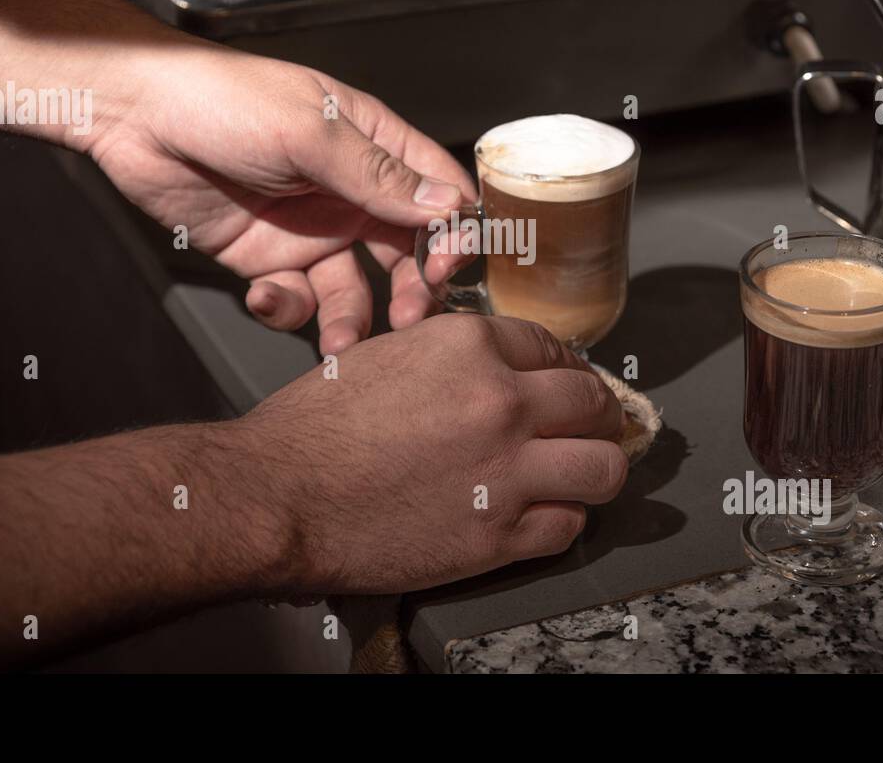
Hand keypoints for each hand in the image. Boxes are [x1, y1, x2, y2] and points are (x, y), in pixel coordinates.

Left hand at [87, 45, 475, 354]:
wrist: (134, 118)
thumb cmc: (221, 99)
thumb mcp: (309, 132)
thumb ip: (378, 175)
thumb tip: (448, 204)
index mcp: (372, 144)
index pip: (438, 191)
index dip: (453, 231)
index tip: (447, 265)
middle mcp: (349, 193)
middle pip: (407, 251)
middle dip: (413, 289)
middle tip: (409, 316)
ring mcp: (310, 230)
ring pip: (354, 289)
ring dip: (353, 318)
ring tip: (341, 340)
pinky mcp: (267, 260)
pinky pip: (296, 299)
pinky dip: (287, 311)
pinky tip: (265, 296)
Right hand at [226, 314, 627, 593]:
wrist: (279, 495)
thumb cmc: (314, 428)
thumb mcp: (386, 355)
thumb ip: (451, 358)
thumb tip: (496, 371)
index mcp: (470, 346)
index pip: (554, 349)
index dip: (566, 369)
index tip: (568, 384)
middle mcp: (500, 401)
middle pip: (592, 402)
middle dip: (596, 414)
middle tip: (590, 426)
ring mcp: (506, 470)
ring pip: (603, 467)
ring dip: (594, 468)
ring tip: (581, 473)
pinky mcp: (499, 535)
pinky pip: (569, 526)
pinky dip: (561, 520)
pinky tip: (542, 515)